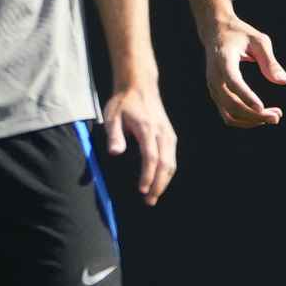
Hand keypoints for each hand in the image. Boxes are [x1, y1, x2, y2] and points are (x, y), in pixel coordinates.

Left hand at [102, 79, 177, 205]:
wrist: (139, 85)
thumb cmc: (123, 102)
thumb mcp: (112, 116)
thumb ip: (114, 135)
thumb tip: (115, 153)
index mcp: (147, 128)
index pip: (151, 157)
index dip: (148, 175)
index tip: (142, 190)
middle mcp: (162, 132)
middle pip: (166, 164)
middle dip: (159, 184)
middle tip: (150, 201)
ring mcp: (168, 134)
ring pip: (172, 162)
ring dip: (165, 181)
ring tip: (154, 196)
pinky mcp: (170, 135)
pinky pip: (172, 157)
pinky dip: (167, 172)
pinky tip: (159, 181)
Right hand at [205, 16, 285, 127]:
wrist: (215, 31)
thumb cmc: (240, 34)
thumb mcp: (259, 41)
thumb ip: (270, 61)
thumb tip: (284, 81)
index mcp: (223, 59)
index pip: (232, 81)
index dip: (246, 95)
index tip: (262, 108)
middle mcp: (214, 76)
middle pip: (231, 103)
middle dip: (254, 114)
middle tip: (277, 116)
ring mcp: (213, 87)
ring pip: (228, 114)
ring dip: (251, 120)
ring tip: (273, 116)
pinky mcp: (216, 94)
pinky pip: (227, 114)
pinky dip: (244, 120)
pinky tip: (261, 115)